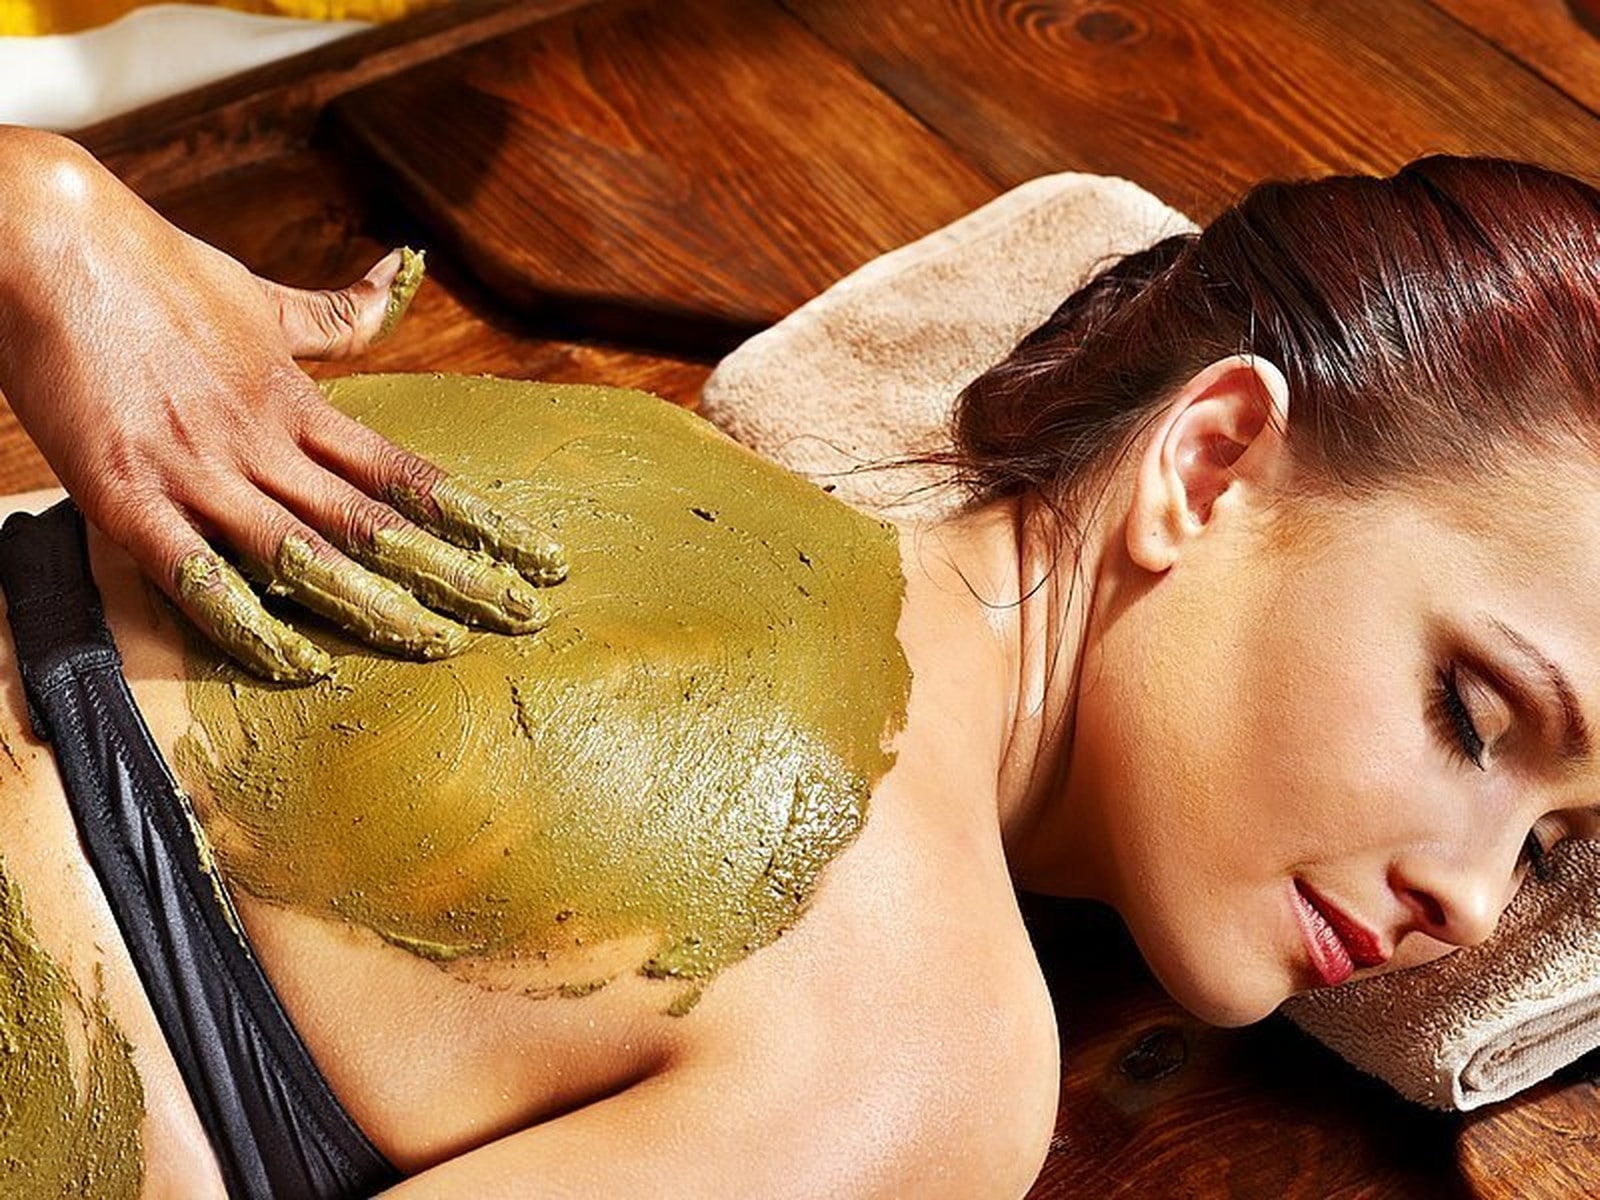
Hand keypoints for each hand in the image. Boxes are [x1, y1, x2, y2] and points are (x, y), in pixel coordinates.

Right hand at [0, 127, 564, 681]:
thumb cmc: (152, 267)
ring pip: (307, 553)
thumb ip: (338, 312)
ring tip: (440, 645)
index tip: (537, 558)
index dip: (480, 522)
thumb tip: (406, 270)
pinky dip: (248, 626)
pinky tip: (300, 664)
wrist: (43, 238)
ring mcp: (200, 471)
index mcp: (300, 403)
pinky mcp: (127, 496)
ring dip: (377, 605)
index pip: (409, 475)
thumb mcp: (261, 295)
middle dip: (457, 576)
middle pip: (379, 524)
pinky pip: (197, 576)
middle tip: (522, 618)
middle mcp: (265, 442)